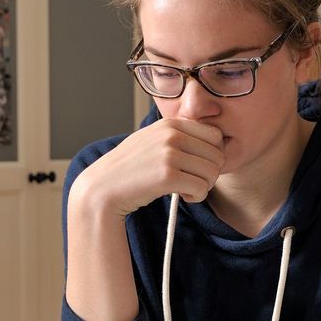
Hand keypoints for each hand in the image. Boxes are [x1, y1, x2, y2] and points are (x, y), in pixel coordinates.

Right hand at [72, 118, 224, 217]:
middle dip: (210, 173)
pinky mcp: (167, 176)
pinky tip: (183, 196)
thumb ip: (178, 136)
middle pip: (217, 155)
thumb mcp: (152, 140)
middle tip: (193, 181)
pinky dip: (197, 196)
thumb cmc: (129, 168)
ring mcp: (169, 154)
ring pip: (212, 172)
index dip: (213, 154)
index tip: (199, 167)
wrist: (103, 187)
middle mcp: (171, 135)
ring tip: (186, 189)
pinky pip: (201, 187)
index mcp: (170, 123)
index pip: (215, 135)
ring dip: (204, 186)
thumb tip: (215, 141)